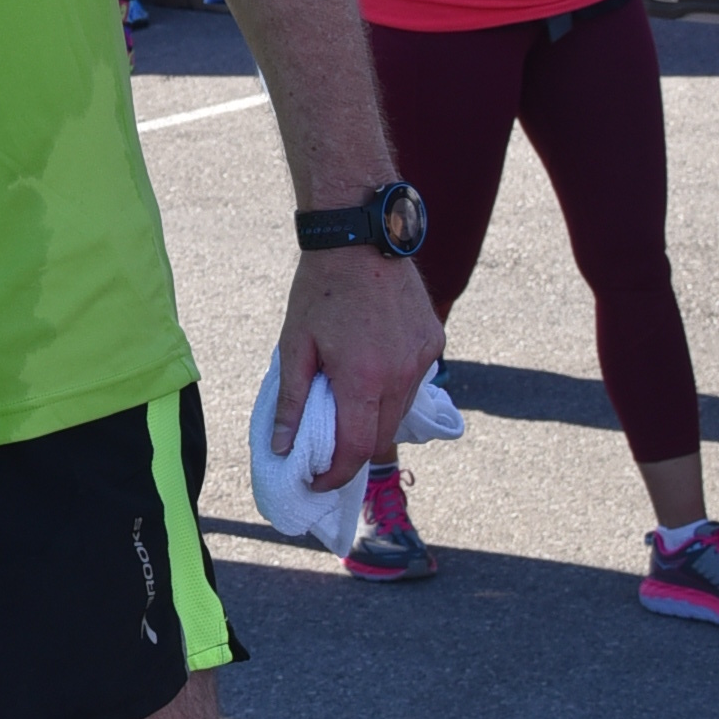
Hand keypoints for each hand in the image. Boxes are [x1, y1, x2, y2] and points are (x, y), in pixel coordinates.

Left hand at [270, 245, 442, 482]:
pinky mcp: (434, 342)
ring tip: (346, 406)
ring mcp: (423, 358)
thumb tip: (283, 448)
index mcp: (363, 377)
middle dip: (353, 452)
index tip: (316, 481)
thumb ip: (292, 401)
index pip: (356, 449)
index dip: (335, 474)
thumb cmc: (319, 290)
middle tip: (325, 452)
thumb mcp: (294, 345)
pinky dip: (392, 390)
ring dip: (374, 420)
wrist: (360, 236)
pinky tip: (371, 372)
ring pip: (400, 412)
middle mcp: (401, 373)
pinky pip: (415, 382)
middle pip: (381, 437)